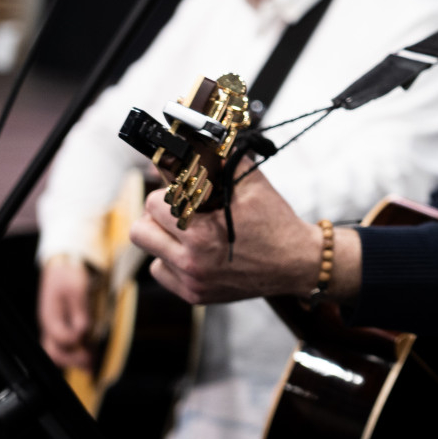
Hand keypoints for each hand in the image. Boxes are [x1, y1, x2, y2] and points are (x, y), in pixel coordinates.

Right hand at [39, 256, 93, 369]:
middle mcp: (50, 324)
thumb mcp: (76, 288)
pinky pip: (66, 345)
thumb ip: (79, 311)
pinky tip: (91, 353)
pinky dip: (77, 351)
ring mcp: (55, 326)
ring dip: (75, 358)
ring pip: (59, 351)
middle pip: (55, 352)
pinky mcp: (62, 324)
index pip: (60, 339)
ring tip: (93, 363)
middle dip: (73, 360)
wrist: (63, 262)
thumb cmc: (68, 274)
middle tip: (92, 364)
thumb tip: (82, 332)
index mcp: (50, 316)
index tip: (88, 338)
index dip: (75, 341)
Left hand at [128, 165, 354, 303]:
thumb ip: (224, 161)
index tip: (183, 192)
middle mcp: (192, 263)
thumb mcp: (254, 185)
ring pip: (149, 253)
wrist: (297, 263)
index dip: (168, 192)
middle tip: (177, 210)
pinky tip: (193, 251)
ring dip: (163, 238)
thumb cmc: (276, 224)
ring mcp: (191, 283)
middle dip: (156, 215)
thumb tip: (201, 142)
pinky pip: (162, 273)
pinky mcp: (195, 296)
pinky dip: (171, 260)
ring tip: (188, 230)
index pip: (154, 205)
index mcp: (202, 235)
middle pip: (140, 232)